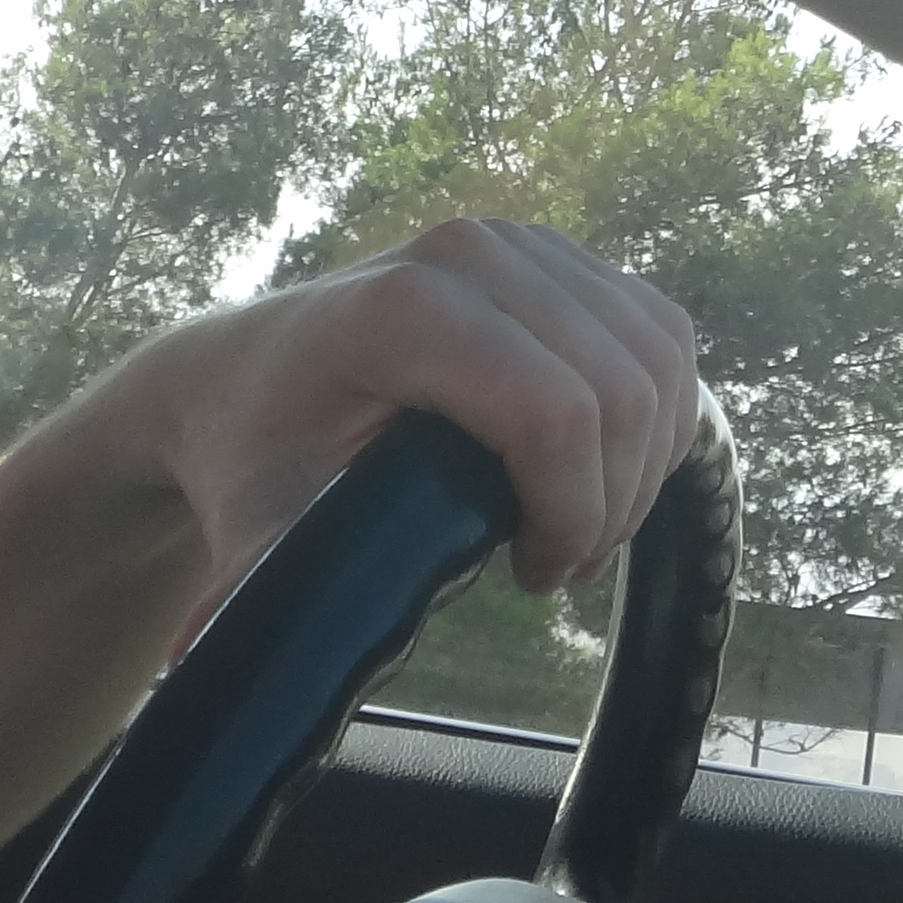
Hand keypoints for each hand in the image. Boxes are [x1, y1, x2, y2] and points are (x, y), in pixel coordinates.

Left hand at [0, 219, 701, 602]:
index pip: (554, 414)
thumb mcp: (261, 533)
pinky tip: (597, 470)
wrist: (239, 376)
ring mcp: (522, 242)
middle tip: (555, 564)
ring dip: (641, 467)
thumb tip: (254, 661)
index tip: (531, 575)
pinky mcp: (558, 253)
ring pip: (659, 363)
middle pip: (623, 393)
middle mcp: (472, 253)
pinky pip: (662, 337)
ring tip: (571, 525)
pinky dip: (657, 417)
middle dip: (611, 503)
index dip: (571, 514)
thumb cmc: (252, 460)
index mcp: (403, 310)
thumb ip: (286, 595)